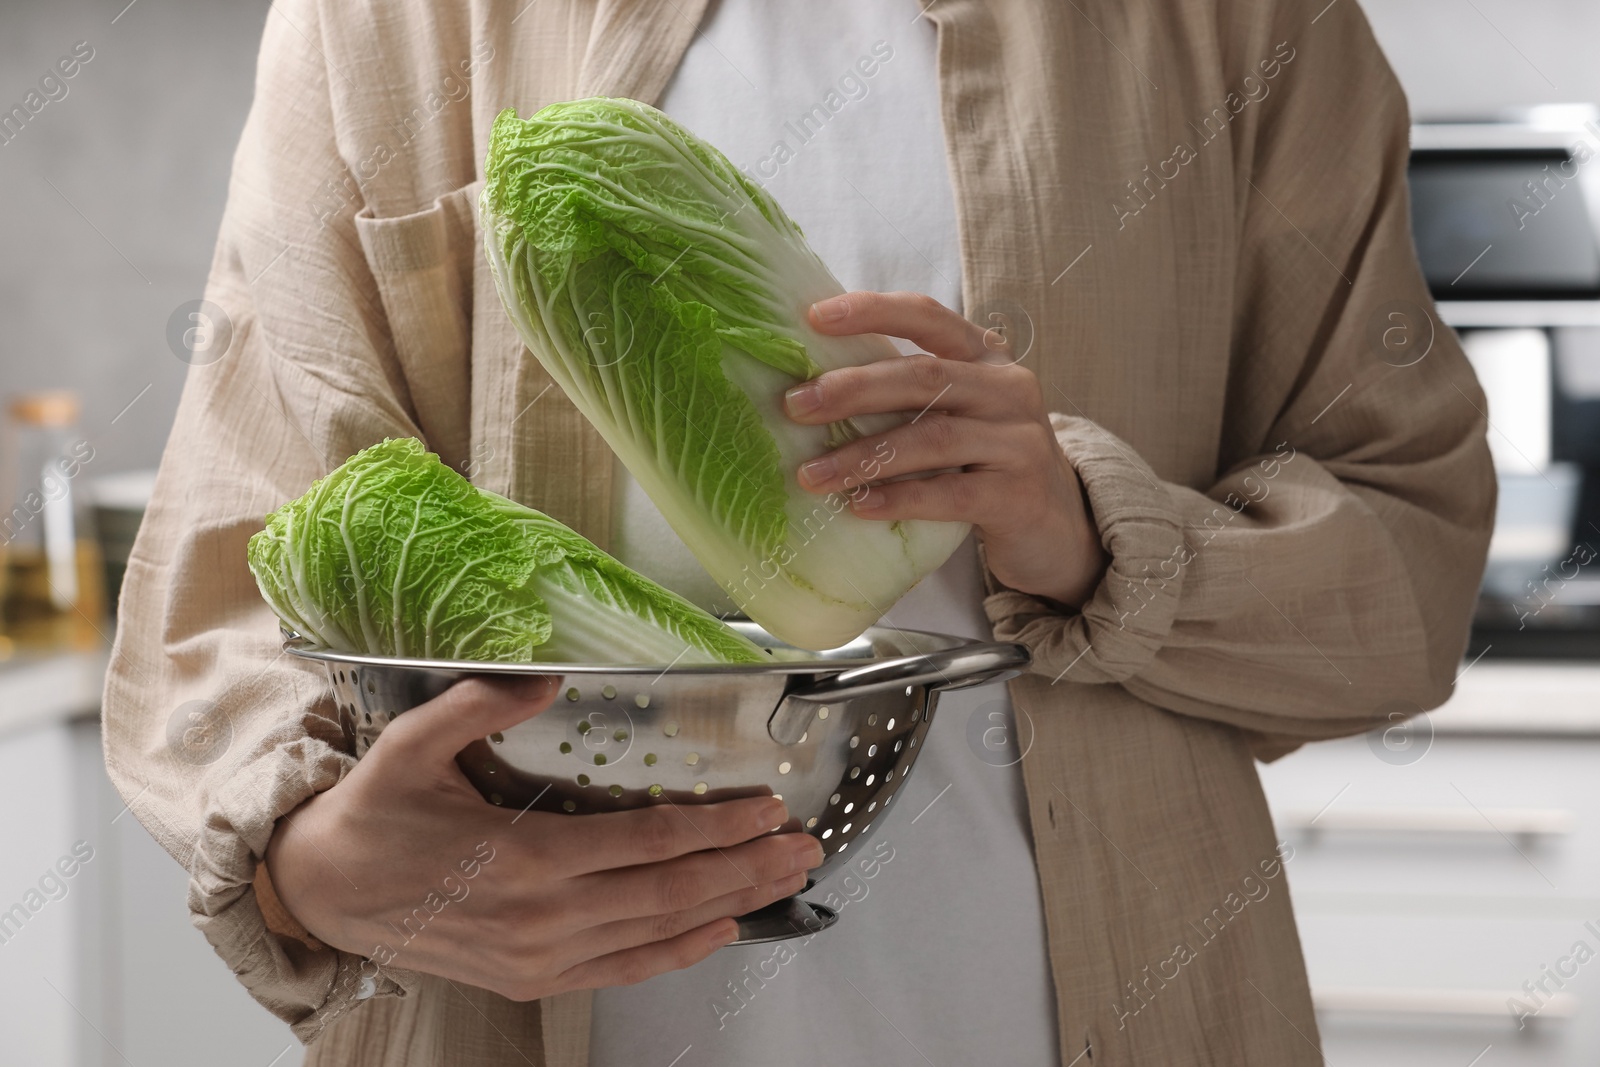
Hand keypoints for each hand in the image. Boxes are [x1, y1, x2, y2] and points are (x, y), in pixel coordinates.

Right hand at [264, 675, 822, 1000]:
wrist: (323, 897)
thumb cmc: (373, 818)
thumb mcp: (412, 745)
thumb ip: (481, 706)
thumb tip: (549, 678)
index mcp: (524, 855)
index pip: (647, 840)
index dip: (715, 825)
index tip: (767, 807)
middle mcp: (543, 914)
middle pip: (670, 890)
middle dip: (748, 867)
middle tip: (806, 846)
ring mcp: (542, 955)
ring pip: (658, 932)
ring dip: (731, 905)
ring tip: (784, 880)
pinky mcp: (534, 978)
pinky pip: (625, 968)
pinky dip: (680, 952)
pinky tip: (721, 931)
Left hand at [786, 291, 1108, 608]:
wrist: (1057, 527)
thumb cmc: (984, 463)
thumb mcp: (956, 414)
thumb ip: (907, 393)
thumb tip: (810, 385)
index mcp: (985, 357)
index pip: (927, 318)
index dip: (872, 312)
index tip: (814, 317)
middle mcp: (1009, 389)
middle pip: (924, 377)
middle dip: (853, 389)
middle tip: (795, 406)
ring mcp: (1020, 442)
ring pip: (933, 439)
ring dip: (864, 456)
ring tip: (811, 474)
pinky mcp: (1020, 495)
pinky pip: (951, 495)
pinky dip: (900, 498)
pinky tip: (859, 506)